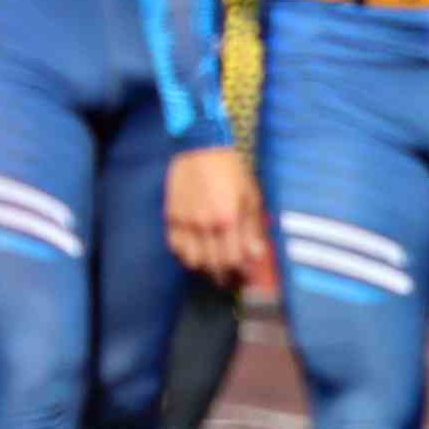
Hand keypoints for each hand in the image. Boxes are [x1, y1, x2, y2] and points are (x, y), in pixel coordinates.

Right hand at [164, 143, 262, 286]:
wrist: (200, 149)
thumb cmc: (232, 172)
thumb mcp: (251, 197)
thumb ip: (253, 229)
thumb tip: (257, 255)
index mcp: (229, 219)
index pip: (234, 260)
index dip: (241, 273)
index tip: (246, 277)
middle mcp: (205, 224)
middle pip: (214, 265)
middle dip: (224, 276)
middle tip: (231, 279)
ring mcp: (185, 222)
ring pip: (193, 261)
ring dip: (205, 268)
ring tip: (214, 267)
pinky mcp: (171, 217)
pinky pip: (175, 247)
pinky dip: (186, 256)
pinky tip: (196, 254)